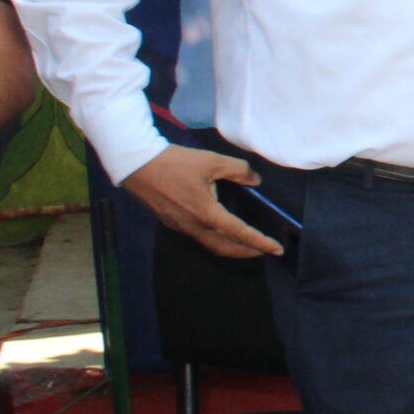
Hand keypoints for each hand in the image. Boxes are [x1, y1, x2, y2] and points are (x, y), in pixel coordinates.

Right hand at [122, 143, 281, 257]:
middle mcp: (193, 226)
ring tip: (247, 244)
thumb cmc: (175, 162)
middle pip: (225, 248)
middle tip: (265, 250)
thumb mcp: (212, 161)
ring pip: (210, 244)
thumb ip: (239, 171)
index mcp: (207, 214)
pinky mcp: (171, 222)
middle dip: (247, 252)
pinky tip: (221, 231)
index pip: (240, 234)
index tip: (277, 249)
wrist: (136, 164)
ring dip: (231, 247)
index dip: (260, 242)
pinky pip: (198, 237)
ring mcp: (180, 226)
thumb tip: (255, 180)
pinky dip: (215, 239)